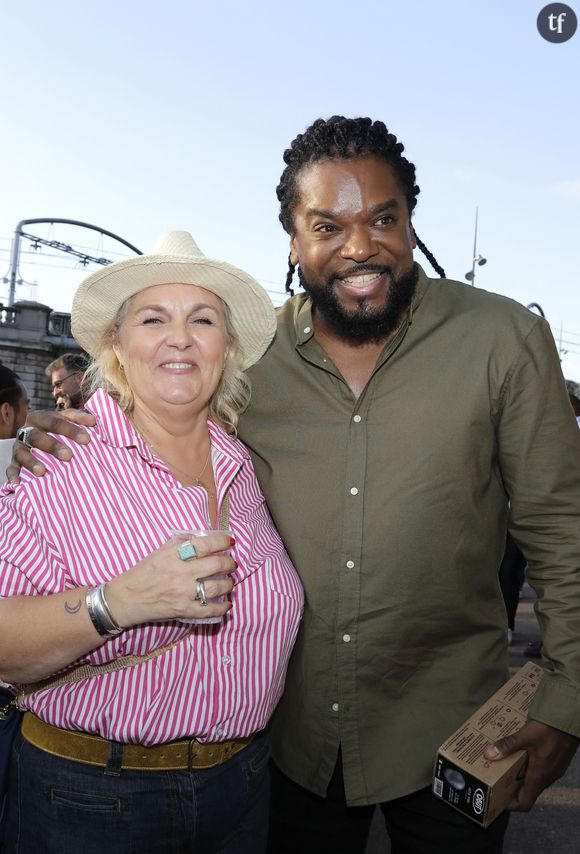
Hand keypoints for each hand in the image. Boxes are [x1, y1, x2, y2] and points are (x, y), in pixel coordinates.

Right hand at [7, 408, 95, 481]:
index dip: (72, 429)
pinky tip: (17, 483)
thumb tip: (95, 421)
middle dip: (52, 446)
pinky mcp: (14, 461)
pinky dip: (13, 475)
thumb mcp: (68, 421)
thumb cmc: (59, 432)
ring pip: (22, 452)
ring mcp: (19, 446)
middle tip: (68, 456)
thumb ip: (80, 420)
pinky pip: (11, 468)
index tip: (87, 439)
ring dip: (31, 462)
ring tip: (42, 472)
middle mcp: (28, 430)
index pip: (57, 421)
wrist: (37, 438)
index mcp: (42, 418)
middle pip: (37, 436)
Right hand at [105, 532, 235, 626]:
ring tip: (230, 582)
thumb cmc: (141, 574)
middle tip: (232, 563)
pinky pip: (209, 610)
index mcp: (174, 555)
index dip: (221, 541)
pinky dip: (222, 608)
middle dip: (229, 563)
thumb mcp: (158, 552)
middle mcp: (181, 572)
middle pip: (216, 565)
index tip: (230, 542)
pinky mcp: (184, 610)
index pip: (205, 544)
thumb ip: (178, 543)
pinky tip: (227, 605)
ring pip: (216, 587)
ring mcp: (183, 593)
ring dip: (228, 584)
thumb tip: (197, 537)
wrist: (126, 599)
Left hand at [484, 719, 578, 809]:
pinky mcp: (557, 760)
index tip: (498, 798)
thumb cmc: (550, 728)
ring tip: (506, 764)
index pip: (525, 802)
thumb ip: (507, 745)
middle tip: (497, 778)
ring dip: (521, 775)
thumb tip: (490, 754)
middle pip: (528, 791)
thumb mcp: (525, 735)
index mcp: (540, 775)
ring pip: (535, 779)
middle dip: (512, 787)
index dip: (511, 804)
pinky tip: (520, 753)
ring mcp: (554, 769)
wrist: (569, 718)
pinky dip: (529, 766)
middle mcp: (548, 776)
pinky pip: (541, 770)